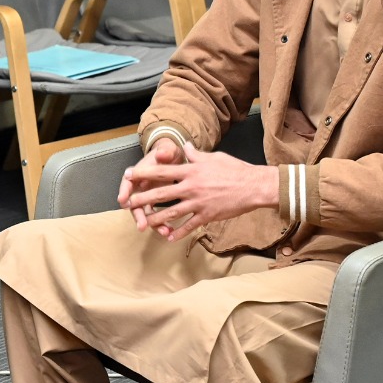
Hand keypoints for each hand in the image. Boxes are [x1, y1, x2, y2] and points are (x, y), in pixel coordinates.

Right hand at [118, 136, 185, 232]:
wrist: (174, 159)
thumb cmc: (167, 154)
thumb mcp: (167, 150)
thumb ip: (165, 152)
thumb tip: (162, 154)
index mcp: (139, 173)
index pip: (127, 182)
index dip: (124, 191)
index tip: (122, 200)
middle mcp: (139, 188)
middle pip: (134, 204)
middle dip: (138, 216)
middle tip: (142, 226)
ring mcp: (146, 197)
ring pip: (145, 214)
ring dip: (153, 224)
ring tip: (164, 232)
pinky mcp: (155, 203)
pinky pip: (156, 216)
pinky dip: (162, 224)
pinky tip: (170, 231)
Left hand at [122, 142, 279, 240]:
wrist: (255, 186)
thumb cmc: (235, 169)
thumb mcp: (214, 157)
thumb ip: (195, 154)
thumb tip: (184, 145)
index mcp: (192, 171)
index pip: (162, 171)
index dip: (144, 173)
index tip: (130, 175)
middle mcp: (192, 186)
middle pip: (162, 193)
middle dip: (143, 199)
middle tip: (128, 203)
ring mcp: (199, 202)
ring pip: (172, 212)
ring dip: (156, 219)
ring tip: (144, 223)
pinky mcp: (208, 215)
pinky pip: (190, 226)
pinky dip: (179, 233)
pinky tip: (169, 238)